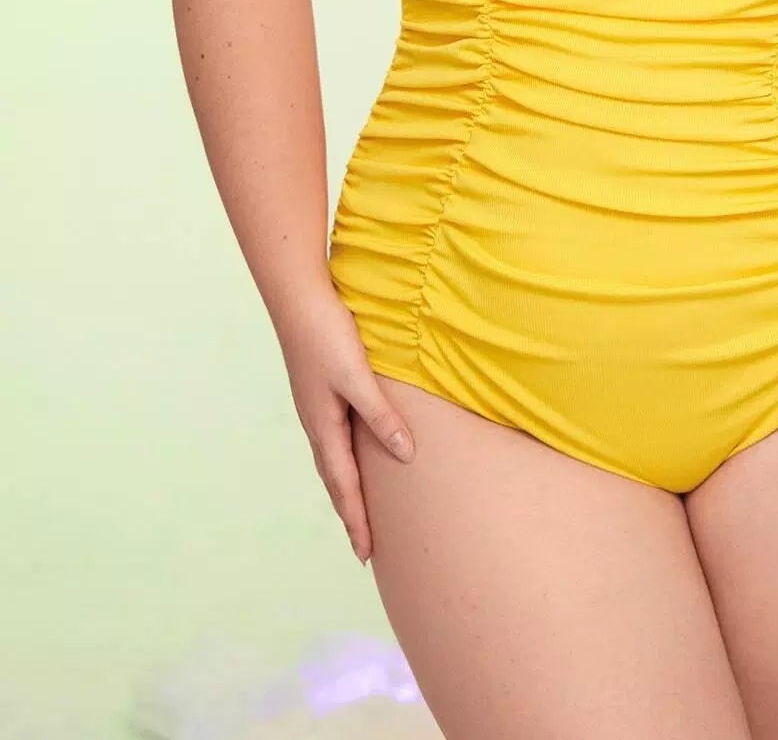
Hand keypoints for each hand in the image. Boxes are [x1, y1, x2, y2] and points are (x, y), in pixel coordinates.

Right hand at [276, 280, 415, 564]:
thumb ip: (380, 415)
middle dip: (350, 513)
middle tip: (365, 547)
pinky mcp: (321, 390)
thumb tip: (405, 454)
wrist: (298, 297)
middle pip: (335, 479)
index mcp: (324, 426)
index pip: (344, 485)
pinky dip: (345, 459)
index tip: (367, 554)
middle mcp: (317, 422)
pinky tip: (354, 452)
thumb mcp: (357, 378)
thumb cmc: (327, 335)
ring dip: (347, 488)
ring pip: (333, 459)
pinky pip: (335, 438)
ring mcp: (316, 407)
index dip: (357, 520)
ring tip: (360, 510)